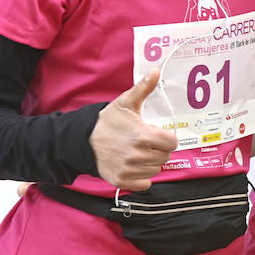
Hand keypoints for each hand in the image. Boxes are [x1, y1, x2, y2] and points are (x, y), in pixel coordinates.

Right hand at [89, 69, 178, 190]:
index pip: (172, 142)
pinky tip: (134, 165)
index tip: (158, 134)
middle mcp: (137, 154)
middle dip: (159, 149)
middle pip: (165, 156)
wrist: (82, 140)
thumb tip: (156, 71)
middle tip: (146, 142)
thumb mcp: (125, 102)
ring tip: (139, 152)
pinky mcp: (122, 181)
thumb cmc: (107, 122)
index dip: (167, 138)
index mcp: (142, 135)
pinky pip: (145, 183)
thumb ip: (143, 88)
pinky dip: (142, 177)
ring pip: (155, 169)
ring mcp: (129, 169)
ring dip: (151, 162)